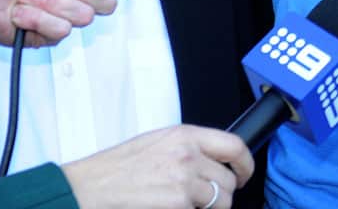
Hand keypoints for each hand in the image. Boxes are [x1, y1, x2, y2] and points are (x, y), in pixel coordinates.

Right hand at [61, 125, 253, 208]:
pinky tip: (171, 207)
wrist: (91, 186)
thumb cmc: (118, 167)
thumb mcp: (157, 142)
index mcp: (185, 135)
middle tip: (206, 199)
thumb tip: (212, 161)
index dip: (246, 164)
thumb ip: (188, 147)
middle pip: (228, 180)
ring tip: (187, 205)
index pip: (234, 145)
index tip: (244, 174)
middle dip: (222, 193)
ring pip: (220, 202)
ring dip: (209, 208)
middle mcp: (189, 155)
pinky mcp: (179, 204)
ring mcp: (185, 181)